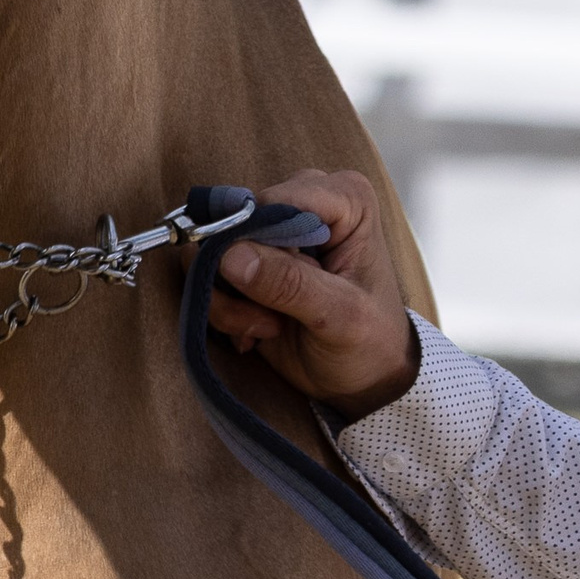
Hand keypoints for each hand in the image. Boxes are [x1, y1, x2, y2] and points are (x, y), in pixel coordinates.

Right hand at [205, 168, 420, 418]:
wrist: (364, 379)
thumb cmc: (371, 343)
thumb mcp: (341, 317)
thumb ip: (290, 284)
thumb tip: (230, 255)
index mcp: (345, 199)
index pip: (274, 200)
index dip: (256, 240)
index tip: (265, 291)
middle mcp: (306, 204)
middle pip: (238, 221)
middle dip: (242, 277)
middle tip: (268, 321)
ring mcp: (274, 232)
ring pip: (215, 248)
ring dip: (232, 299)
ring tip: (266, 328)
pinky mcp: (250, 261)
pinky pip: (208, 272)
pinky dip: (227, 309)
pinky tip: (258, 332)